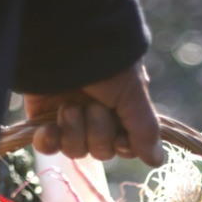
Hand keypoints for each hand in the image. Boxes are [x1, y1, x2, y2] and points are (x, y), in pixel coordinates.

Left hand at [24, 62, 162, 166]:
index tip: (120, 137)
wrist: (63, 39)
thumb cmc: (104, 61)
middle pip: (101, 150)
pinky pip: (47, 146)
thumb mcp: (133, 94)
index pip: (125, 146)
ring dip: (74, 129)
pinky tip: (48, 129)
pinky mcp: (43, 117)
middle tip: (93, 106)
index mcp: (121, 108)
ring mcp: (69, 116)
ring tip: (69, 105)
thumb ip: (145, 130)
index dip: (122, 146)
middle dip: (97, 131)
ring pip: (75, 150)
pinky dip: (48, 141)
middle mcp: (96, 114)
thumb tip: (159, 161)